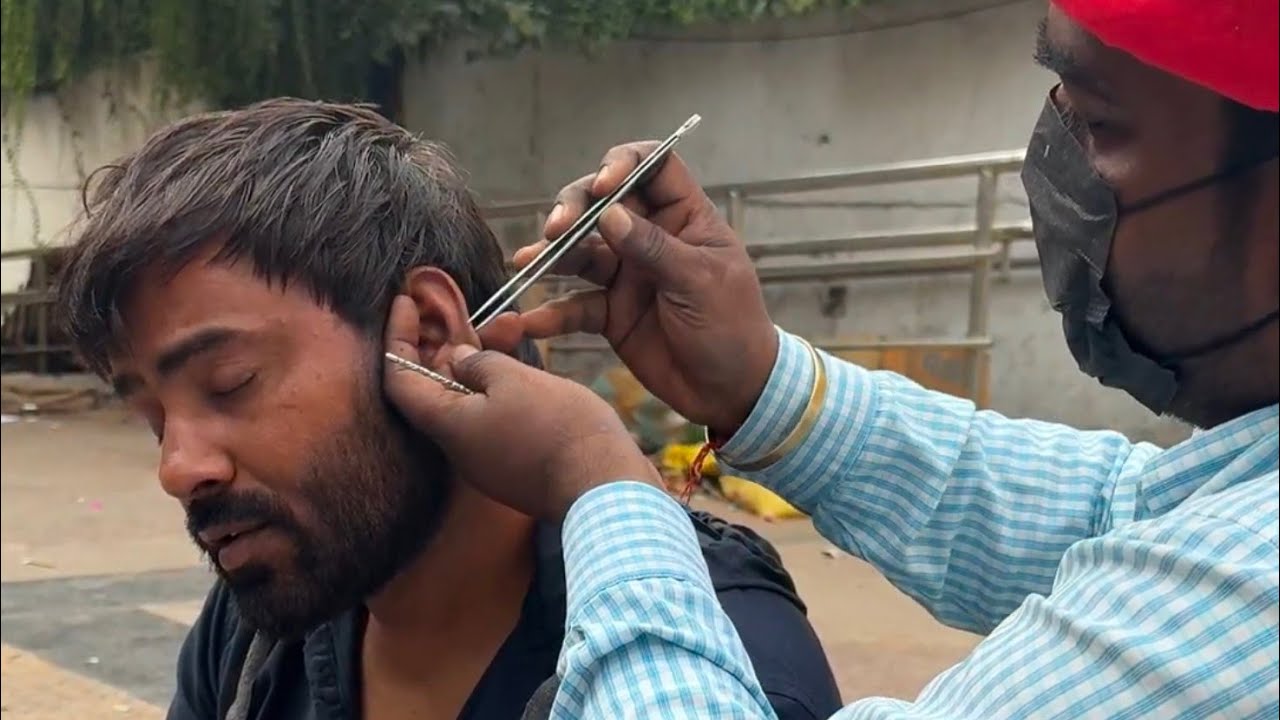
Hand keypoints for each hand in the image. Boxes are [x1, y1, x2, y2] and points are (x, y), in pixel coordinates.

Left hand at [383, 295, 660, 520]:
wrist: (605, 488)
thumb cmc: (558, 428)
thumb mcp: (515, 380)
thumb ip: (479, 363)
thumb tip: (457, 359)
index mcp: (449, 425)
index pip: (399, 380)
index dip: (397, 338)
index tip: (405, 303)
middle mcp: (460, 448)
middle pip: (435, 390)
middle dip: (446, 345)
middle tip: (462, 308)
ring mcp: (489, 461)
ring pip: (470, 403)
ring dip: (481, 364)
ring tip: (509, 326)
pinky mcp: (517, 466)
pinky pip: (495, 420)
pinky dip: (501, 388)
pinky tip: (526, 366)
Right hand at [480, 143, 777, 436]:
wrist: (732, 392)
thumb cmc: (733, 327)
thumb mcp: (700, 283)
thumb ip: (654, 248)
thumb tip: (608, 214)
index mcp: (684, 218)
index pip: (652, 166)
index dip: (624, 163)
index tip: (603, 184)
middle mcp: (649, 238)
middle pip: (602, 203)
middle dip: (574, 208)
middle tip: (556, 229)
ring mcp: (627, 274)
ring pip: (580, 250)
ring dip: (553, 253)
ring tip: (527, 262)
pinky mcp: (610, 313)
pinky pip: (574, 306)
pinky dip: (552, 313)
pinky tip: (531, 321)